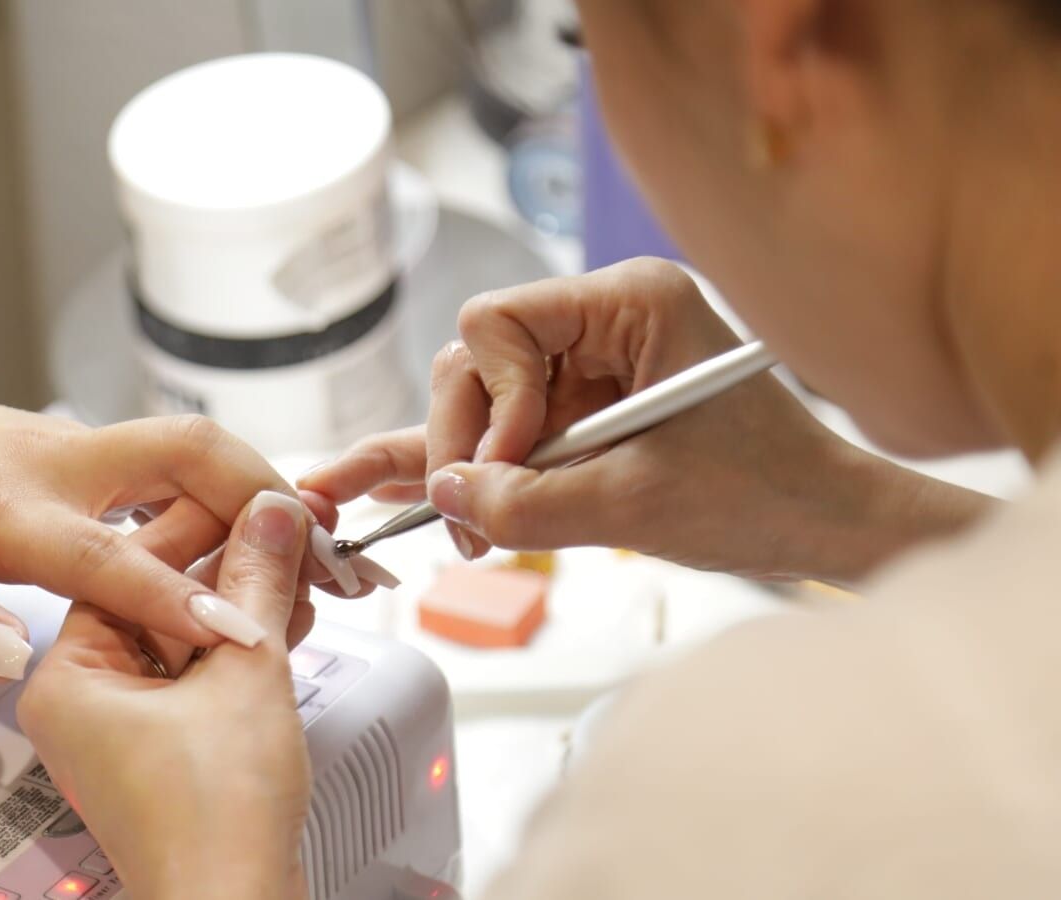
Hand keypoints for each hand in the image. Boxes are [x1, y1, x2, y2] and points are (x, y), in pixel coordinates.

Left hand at [0, 367, 369, 680]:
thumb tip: (18, 654)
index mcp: (0, 508)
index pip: (107, 556)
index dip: (178, 598)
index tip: (243, 632)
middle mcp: (50, 462)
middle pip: (184, 449)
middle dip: (265, 492)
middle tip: (327, 553)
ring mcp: (68, 444)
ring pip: (185, 445)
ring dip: (256, 488)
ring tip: (313, 550)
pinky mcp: (74, 445)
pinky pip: (164, 458)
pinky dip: (219, 489)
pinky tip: (245, 533)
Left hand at [18, 490, 311, 898]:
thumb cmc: (211, 819)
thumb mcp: (245, 671)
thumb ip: (256, 581)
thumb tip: (270, 516)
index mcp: (66, 676)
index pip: (125, 566)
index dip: (199, 524)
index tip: (248, 498)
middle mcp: (81, 700)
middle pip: (155, 599)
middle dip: (228, 568)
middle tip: (282, 532)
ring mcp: (120, 729)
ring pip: (182, 638)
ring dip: (242, 606)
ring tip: (297, 571)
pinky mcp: (160, 752)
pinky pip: (195, 676)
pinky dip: (238, 650)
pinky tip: (286, 618)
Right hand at [301, 258, 987, 582]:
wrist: (829, 526)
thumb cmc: (764, 497)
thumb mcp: (635, 505)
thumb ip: (528, 502)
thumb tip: (444, 493)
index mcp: (630, 302)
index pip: (498, 322)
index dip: (488, 399)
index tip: (511, 467)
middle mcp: (603, 319)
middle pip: (478, 360)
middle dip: (465, 441)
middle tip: (468, 519)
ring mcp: (591, 364)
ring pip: (483, 400)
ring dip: (467, 465)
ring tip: (461, 533)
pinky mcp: (586, 410)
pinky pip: (510, 431)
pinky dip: (476, 466)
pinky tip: (403, 490)